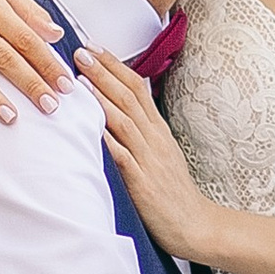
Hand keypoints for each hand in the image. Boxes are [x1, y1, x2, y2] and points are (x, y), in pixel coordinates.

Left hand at [76, 50, 222, 261]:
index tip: (95, 48)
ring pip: (124, 120)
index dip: (115, 66)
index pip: (137, 88)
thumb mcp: (162, 153)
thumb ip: (143, 130)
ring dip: (102, 97)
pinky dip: (106, 139)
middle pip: (129, 96)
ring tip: (80, 78)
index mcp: (158, 130)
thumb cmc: (173, 191)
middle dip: (104, 72)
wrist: (194, 225)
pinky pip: (122, 156)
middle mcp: (154, 139)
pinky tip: (89, 127)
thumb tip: (120, 108)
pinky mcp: (142, 182)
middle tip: (82, 51)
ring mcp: (149, 159)